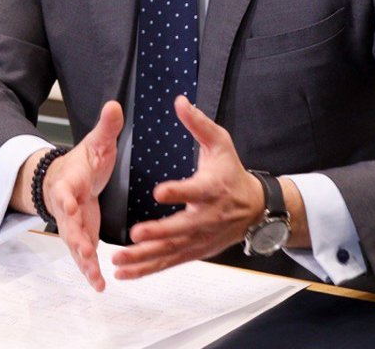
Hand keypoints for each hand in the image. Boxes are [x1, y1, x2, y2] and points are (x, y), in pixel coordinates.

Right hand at [42, 100, 122, 291]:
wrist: (65, 180)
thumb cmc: (82, 162)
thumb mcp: (96, 143)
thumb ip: (106, 128)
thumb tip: (115, 105)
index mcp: (69, 183)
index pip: (64, 191)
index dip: (65, 200)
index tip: (68, 206)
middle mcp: (66, 208)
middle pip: (67, 225)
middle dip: (75, 238)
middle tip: (85, 250)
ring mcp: (71, 226)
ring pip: (74, 246)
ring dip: (83, 261)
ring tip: (94, 276)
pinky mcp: (80, 237)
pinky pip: (83, 257)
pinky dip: (89, 271)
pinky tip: (100, 285)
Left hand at [111, 96, 262, 279]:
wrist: (255, 208)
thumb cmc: (232, 172)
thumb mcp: (221, 143)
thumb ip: (198, 124)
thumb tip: (180, 101)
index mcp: (212, 188)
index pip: (195, 190)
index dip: (179, 191)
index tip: (159, 191)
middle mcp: (206, 217)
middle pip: (181, 228)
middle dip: (158, 233)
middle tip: (135, 235)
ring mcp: (200, 238)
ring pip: (171, 250)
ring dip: (145, 257)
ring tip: (119, 260)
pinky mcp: (194, 250)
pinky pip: (169, 262)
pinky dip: (147, 269)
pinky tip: (125, 273)